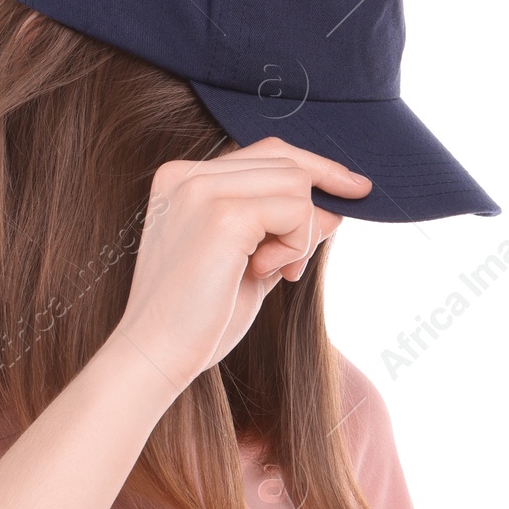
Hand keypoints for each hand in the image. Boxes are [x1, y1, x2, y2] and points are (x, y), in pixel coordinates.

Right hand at [107, 136, 371, 391]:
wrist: (155, 354)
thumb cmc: (196, 319)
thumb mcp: (247, 263)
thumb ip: (283, 230)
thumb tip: (335, 208)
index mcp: (182, 180)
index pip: (266, 153)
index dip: (315, 168)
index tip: (353, 190)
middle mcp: (188, 174)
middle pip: (286, 160)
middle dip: (311, 211)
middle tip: (293, 268)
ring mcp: (202, 190)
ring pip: (296, 182)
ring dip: (301, 233)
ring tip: (273, 272)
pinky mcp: (224, 215)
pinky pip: (297, 209)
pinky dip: (297, 244)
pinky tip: (266, 272)